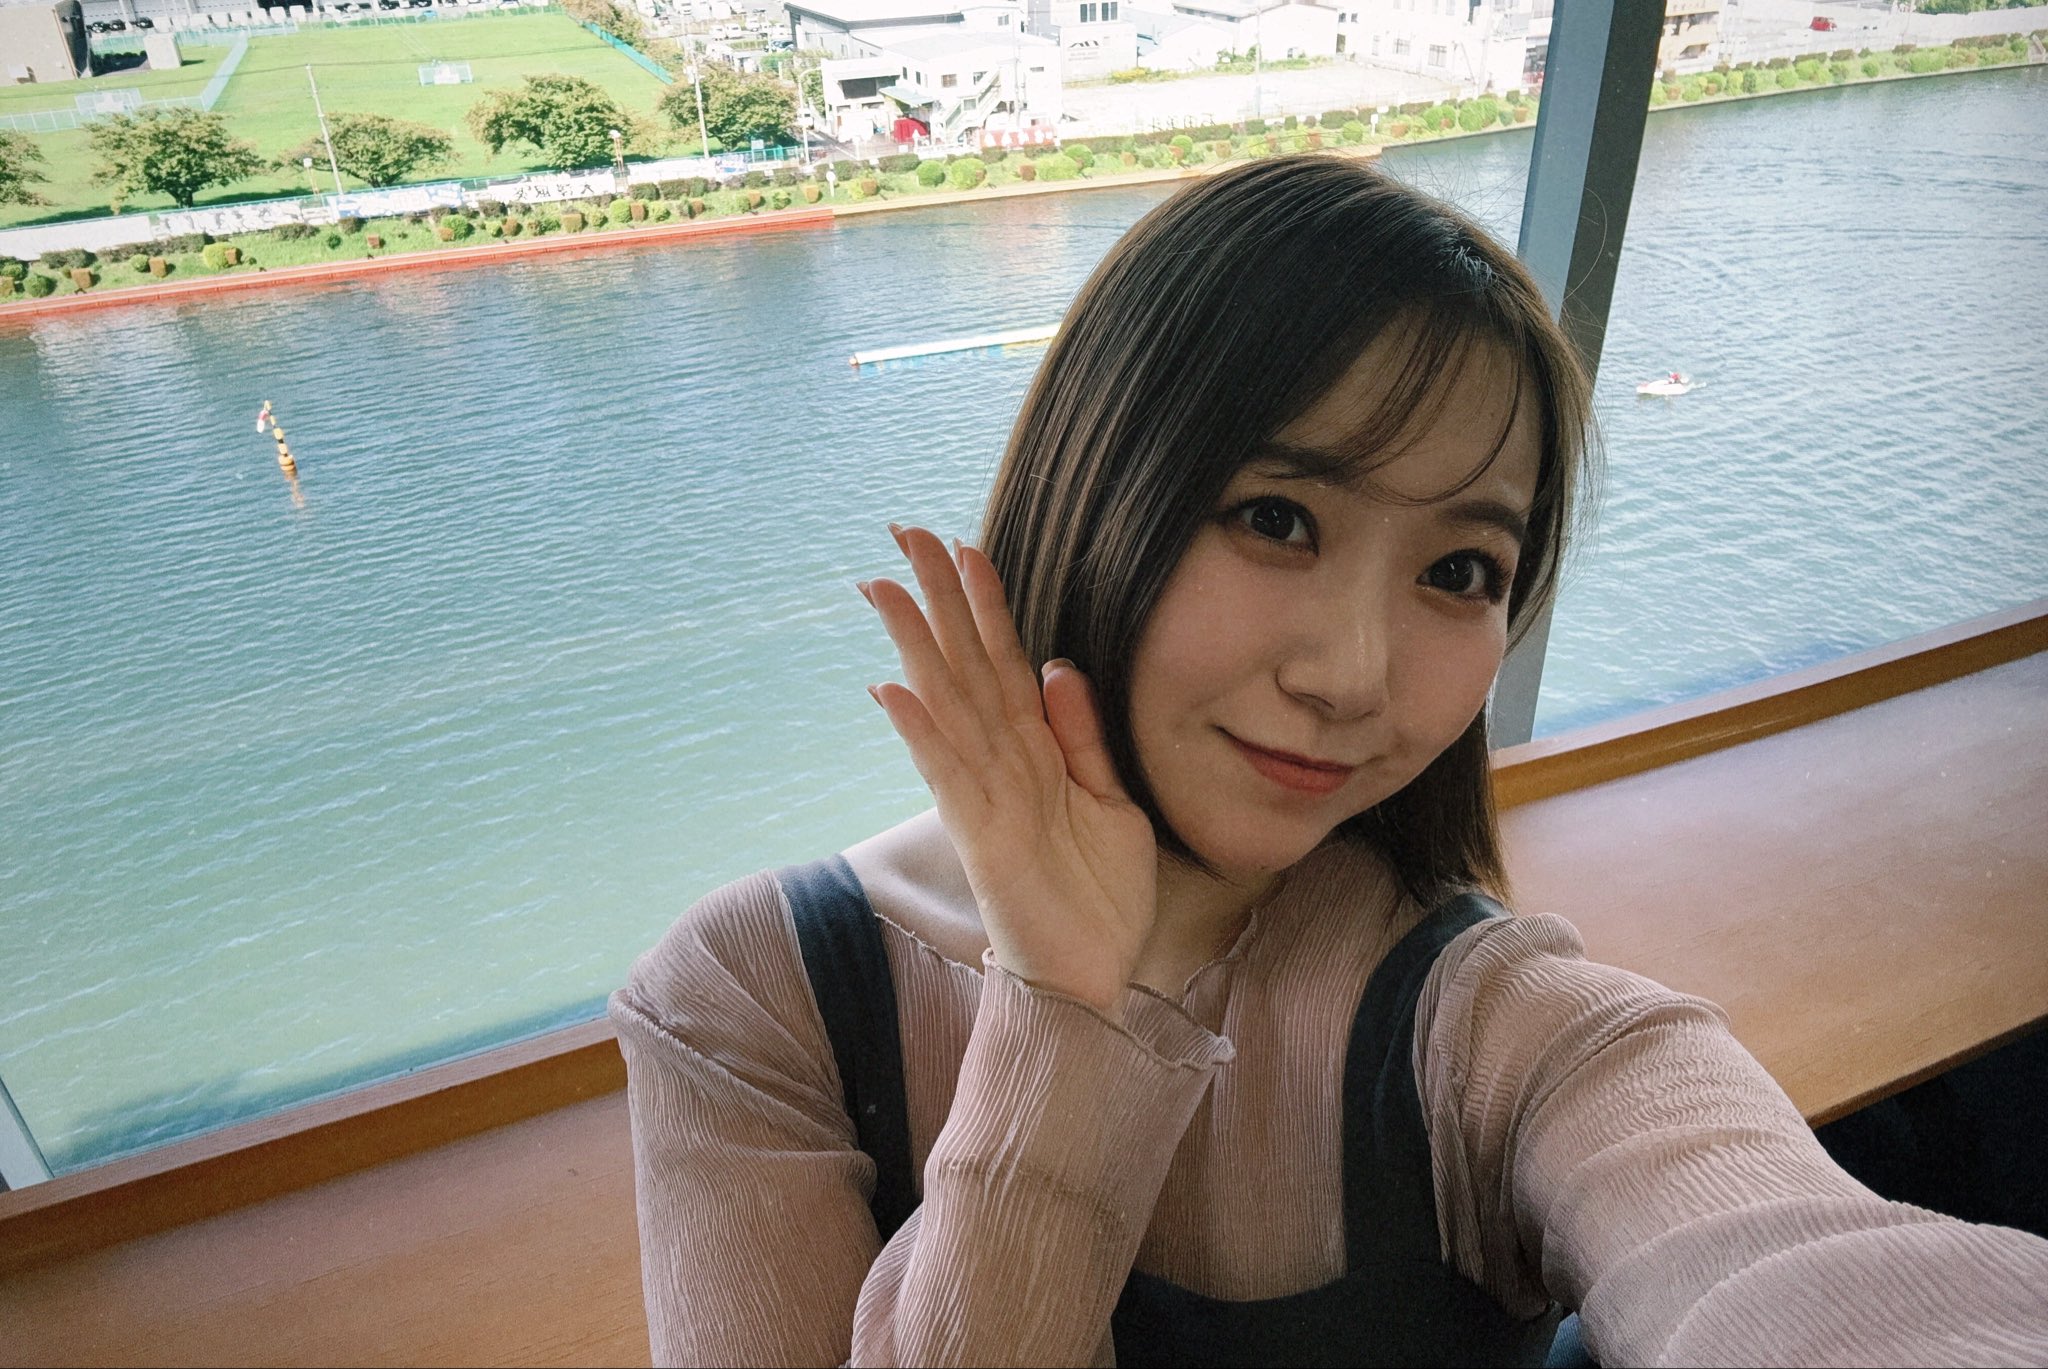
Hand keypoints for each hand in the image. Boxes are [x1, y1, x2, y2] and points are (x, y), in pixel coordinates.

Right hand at [861, 525, 1157, 1015]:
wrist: (1093, 981)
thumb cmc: (1098, 900)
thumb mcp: (1112, 802)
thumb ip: (1083, 737)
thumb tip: (1061, 664)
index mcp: (1035, 754)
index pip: (1004, 662)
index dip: (985, 604)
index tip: (963, 546)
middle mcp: (1001, 765)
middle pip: (966, 665)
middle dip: (937, 599)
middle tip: (905, 533)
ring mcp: (985, 797)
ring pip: (947, 704)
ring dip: (915, 645)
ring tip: (882, 586)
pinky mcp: (981, 836)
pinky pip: (948, 773)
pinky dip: (921, 730)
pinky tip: (892, 687)